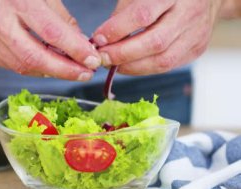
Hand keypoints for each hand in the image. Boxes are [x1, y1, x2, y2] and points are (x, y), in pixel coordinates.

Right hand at [0, 0, 100, 80]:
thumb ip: (60, 17)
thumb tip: (80, 43)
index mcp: (15, 1)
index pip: (51, 32)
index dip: (75, 50)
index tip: (93, 60)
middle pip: (36, 58)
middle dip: (65, 71)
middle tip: (86, 73)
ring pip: (24, 67)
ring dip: (51, 71)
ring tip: (70, 69)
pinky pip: (13, 65)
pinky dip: (33, 67)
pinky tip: (46, 64)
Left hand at [93, 0, 223, 74]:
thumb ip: (124, 13)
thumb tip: (103, 39)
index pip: (142, 15)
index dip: (117, 30)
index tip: (98, 39)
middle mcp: (188, 14)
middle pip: (154, 42)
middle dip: (123, 54)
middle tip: (102, 58)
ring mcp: (196, 34)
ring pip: (162, 60)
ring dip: (132, 67)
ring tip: (112, 64)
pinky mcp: (196, 50)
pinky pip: (167, 66)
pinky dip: (144, 68)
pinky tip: (130, 65)